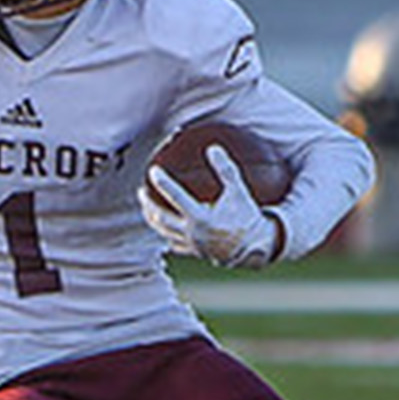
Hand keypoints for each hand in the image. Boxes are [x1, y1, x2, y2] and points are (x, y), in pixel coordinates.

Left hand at [141, 147, 276, 266]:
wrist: (256, 247)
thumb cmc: (248, 217)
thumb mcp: (239, 191)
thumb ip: (226, 170)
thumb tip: (213, 148)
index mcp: (201, 217)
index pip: (175, 197)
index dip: (163, 182)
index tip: (152, 170)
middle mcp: (191, 232)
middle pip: (160, 217)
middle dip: (148, 204)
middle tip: (141, 191)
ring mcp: (190, 243)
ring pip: (163, 230)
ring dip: (152, 218)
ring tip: (147, 206)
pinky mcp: (192, 251)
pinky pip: (173, 242)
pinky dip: (166, 233)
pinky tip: (163, 225)